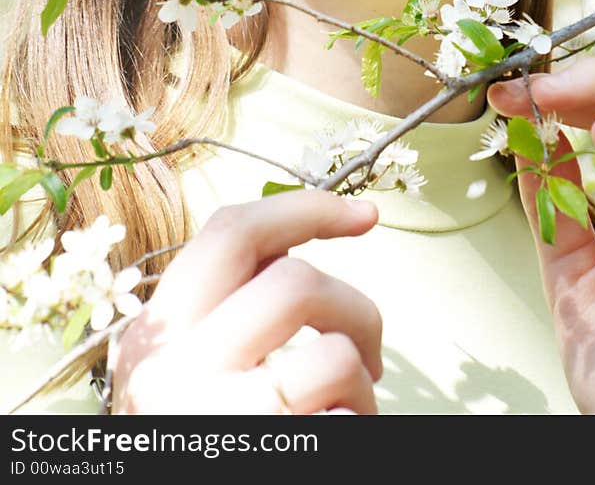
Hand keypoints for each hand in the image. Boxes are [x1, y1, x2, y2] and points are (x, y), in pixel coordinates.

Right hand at [109, 190, 382, 414]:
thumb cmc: (215, 433)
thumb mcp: (199, 364)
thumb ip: (237, 304)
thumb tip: (326, 220)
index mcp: (154, 335)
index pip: (232, 233)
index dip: (307, 208)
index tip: (366, 215)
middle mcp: (169, 371)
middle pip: (294, 281)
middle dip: (358, 307)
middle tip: (373, 351)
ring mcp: (210, 419)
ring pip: (331, 351)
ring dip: (363, 377)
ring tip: (354, 405)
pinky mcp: (260, 453)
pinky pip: (343, 414)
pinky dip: (361, 419)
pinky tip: (339, 433)